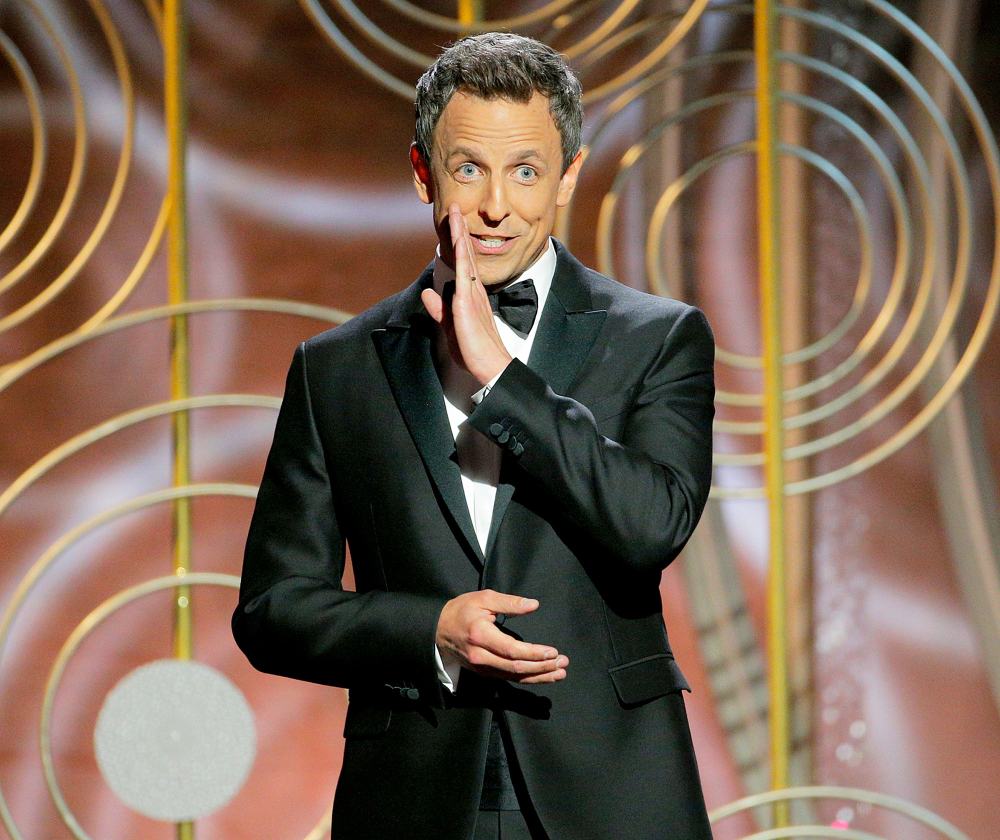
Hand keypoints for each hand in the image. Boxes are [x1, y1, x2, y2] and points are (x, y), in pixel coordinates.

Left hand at [420, 204, 512, 384]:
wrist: (490, 366)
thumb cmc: (473, 350)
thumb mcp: (450, 326)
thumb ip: (438, 309)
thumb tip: (428, 293)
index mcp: (470, 295)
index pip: (462, 264)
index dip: (457, 243)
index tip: (453, 224)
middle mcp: (473, 290)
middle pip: (465, 254)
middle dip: (459, 231)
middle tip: (455, 208)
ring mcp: (471, 295)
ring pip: (465, 259)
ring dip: (459, 236)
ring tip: (456, 215)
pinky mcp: (467, 304)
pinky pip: (464, 275)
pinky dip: (460, 257)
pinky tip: (457, 243)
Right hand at [436, 589, 568, 683]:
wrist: (438, 629)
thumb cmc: (462, 610)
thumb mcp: (484, 598)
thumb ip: (509, 602)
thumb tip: (533, 605)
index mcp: (481, 636)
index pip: (512, 650)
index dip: (534, 654)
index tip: (553, 652)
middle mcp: (481, 656)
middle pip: (516, 667)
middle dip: (542, 667)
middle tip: (563, 663)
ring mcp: (482, 667)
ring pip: (513, 677)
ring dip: (539, 676)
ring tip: (559, 673)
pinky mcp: (484, 672)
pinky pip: (508, 678)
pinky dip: (527, 679)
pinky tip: (543, 676)